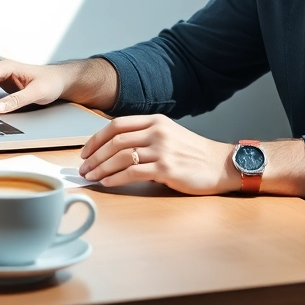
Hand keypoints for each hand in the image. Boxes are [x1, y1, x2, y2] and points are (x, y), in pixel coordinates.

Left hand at [77, 115, 239, 195]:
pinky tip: (108, 183)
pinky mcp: (166, 169)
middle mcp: (158, 132)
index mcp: (156, 121)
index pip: (117, 125)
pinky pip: (132, 173)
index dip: (96, 138)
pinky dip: (115, 179)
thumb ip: (145, 138)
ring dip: (101, 168)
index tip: (85, 151)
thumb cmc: (194, 154)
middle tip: (83, 168)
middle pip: (115, 141)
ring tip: (92, 177)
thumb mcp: (169, 135)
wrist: (221, 165)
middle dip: (94, 156)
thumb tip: (113, 152)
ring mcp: (162, 150)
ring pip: (120, 157)